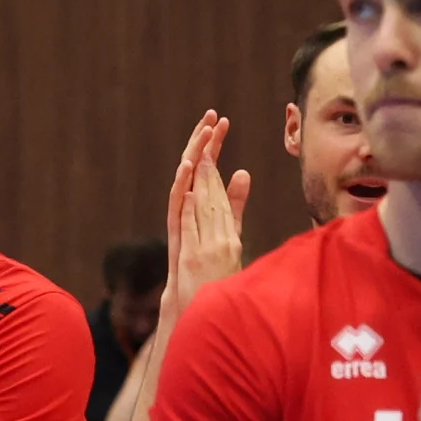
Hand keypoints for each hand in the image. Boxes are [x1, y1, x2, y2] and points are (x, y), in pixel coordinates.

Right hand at [165, 111, 251, 316]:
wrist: (189, 304)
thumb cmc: (207, 270)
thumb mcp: (227, 230)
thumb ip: (234, 204)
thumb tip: (243, 172)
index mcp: (201, 208)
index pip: (208, 169)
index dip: (214, 145)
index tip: (222, 120)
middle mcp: (188, 213)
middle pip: (196, 171)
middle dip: (204, 143)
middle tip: (212, 116)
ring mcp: (182, 226)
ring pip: (186, 185)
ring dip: (193, 159)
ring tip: (202, 135)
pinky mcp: (178, 240)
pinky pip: (177, 210)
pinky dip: (181, 189)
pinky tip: (187, 169)